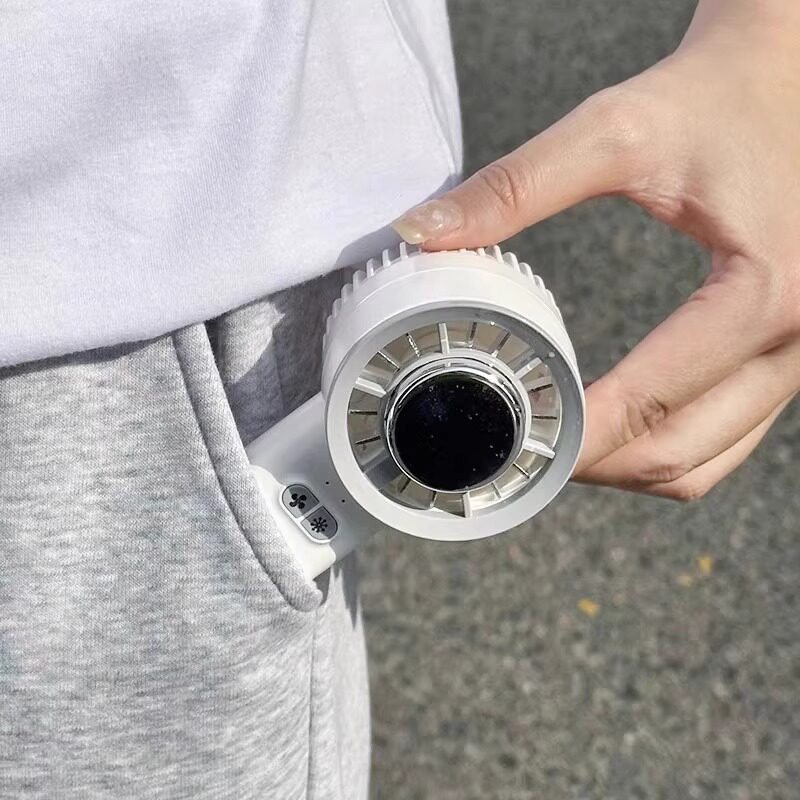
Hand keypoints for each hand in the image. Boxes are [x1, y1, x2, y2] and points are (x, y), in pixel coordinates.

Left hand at [391, 0, 799, 500]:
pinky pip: (723, 436)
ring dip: (628, 469)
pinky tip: (611, 429)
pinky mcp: (781, 355)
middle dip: (594, 467)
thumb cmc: (714, 98)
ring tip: (558, 448)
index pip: (650, 402)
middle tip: (523, 455)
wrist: (786, 76)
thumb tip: (423, 232)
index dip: (574, 437)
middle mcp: (795, 338)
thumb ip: (515, 186)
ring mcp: (795, 356)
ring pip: (705, 461)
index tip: (513, 446)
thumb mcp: (614, 132)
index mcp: (762, 292)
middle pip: (678, 455)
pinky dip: (664, 449)